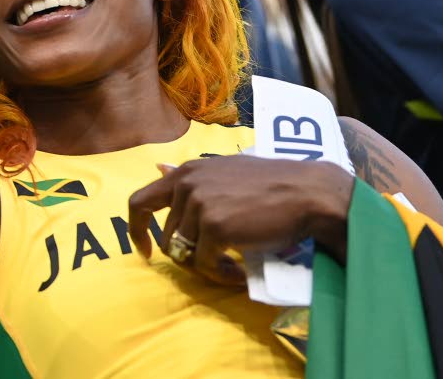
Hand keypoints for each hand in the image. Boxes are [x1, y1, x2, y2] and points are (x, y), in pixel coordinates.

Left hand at [127, 156, 354, 284]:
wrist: (305, 192)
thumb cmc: (269, 183)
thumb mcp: (223, 171)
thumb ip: (190, 177)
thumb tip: (157, 168)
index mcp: (186, 172)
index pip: (140, 200)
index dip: (137, 229)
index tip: (145, 251)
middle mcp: (187, 185)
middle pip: (167, 238)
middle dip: (190, 254)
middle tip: (219, 259)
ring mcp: (198, 205)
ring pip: (184, 255)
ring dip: (207, 266)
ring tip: (233, 263)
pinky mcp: (213, 228)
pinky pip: (203, 266)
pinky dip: (220, 275)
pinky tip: (240, 271)